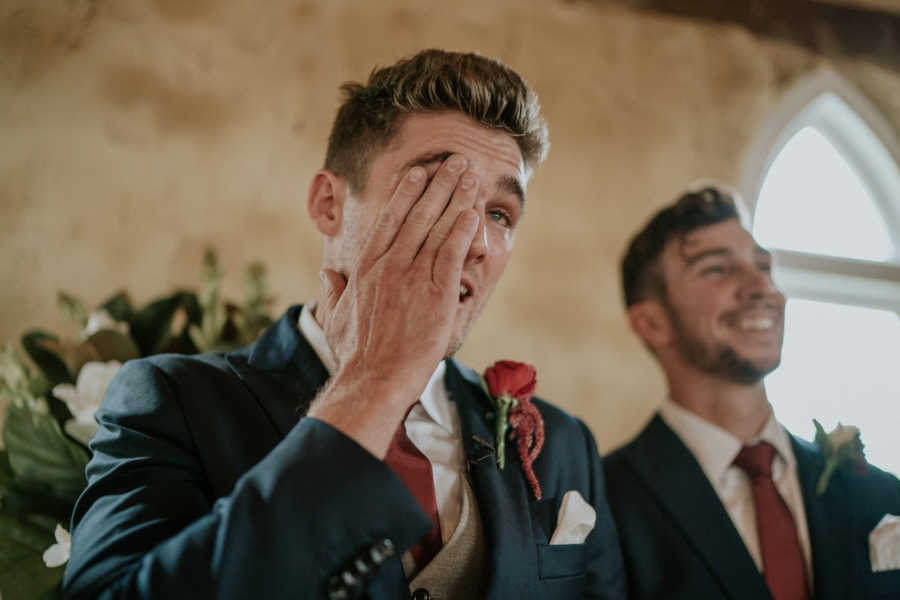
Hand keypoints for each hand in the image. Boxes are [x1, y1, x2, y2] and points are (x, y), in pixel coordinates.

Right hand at [309, 154, 479, 456]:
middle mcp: (390, 265)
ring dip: (457, 198)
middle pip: (418, 214)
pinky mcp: (436, 294)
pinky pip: (452, 254)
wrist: (376, 378)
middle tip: (456, 161)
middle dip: (439, 184)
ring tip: (471, 176)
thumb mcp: (336, 317)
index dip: (407, 192)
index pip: (390, 219)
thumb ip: (333, 291)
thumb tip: (326, 276)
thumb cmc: (357, 353)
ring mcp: (413, 278)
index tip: (419, 172)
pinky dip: (463, 231)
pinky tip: (474, 212)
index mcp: (367, 267)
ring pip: (438, 228)